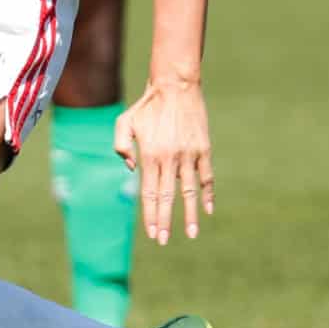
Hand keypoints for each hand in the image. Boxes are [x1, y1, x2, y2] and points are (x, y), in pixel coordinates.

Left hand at [115, 79, 212, 245]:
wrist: (175, 86)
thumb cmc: (146, 106)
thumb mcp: (124, 122)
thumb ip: (121, 147)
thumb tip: (131, 171)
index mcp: (150, 156)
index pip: (149, 194)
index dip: (150, 215)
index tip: (152, 233)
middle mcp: (169, 159)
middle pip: (166, 198)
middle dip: (165, 222)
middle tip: (164, 241)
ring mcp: (189, 155)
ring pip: (189, 192)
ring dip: (189, 215)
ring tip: (190, 234)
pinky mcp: (203, 149)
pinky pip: (207, 177)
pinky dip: (208, 194)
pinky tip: (207, 210)